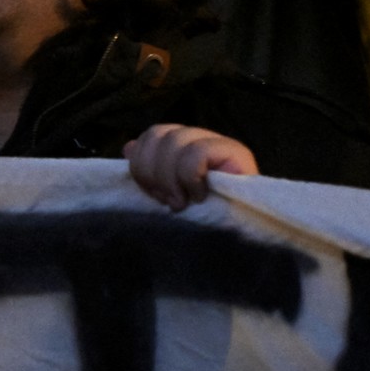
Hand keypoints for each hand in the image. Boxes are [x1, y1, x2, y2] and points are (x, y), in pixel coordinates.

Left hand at [124, 124, 257, 211]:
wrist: (241, 236)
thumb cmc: (201, 217)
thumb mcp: (166, 192)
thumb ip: (149, 169)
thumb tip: (128, 148)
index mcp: (183, 143)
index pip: (152, 134)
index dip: (141, 163)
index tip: (152, 192)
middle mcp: (201, 137)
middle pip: (158, 134)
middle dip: (153, 173)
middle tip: (167, 200)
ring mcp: (220, 143)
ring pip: (175, 141)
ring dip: (170, 178)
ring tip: (182, 202)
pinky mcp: (236, 153)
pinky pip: (197, 153)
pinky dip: (190, 178)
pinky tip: (200, 196)